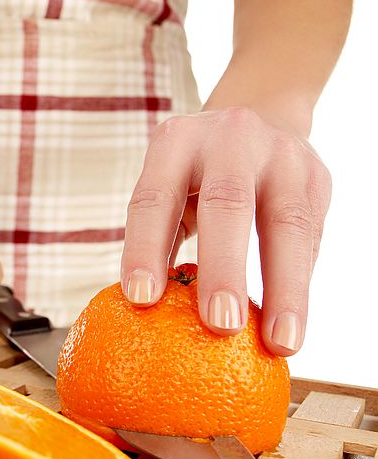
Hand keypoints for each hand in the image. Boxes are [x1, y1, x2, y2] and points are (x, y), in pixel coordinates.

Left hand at [121, 106, 330, 355]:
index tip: (141, 301)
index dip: (145, 250)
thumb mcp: (168, 187)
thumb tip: (145, 316)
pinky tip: (292, 325)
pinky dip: (301, 284)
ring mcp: (280, 153)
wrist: (260, 116)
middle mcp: (229, 139)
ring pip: (287, 224)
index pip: (154, 199)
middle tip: (218, 325)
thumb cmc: (195, 176)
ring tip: (279, 343)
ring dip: (284, 289)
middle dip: (223, 268)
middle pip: (226, 204)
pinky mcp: (316, 177)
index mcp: (175, 143)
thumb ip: (160, 239)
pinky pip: (310, 237)